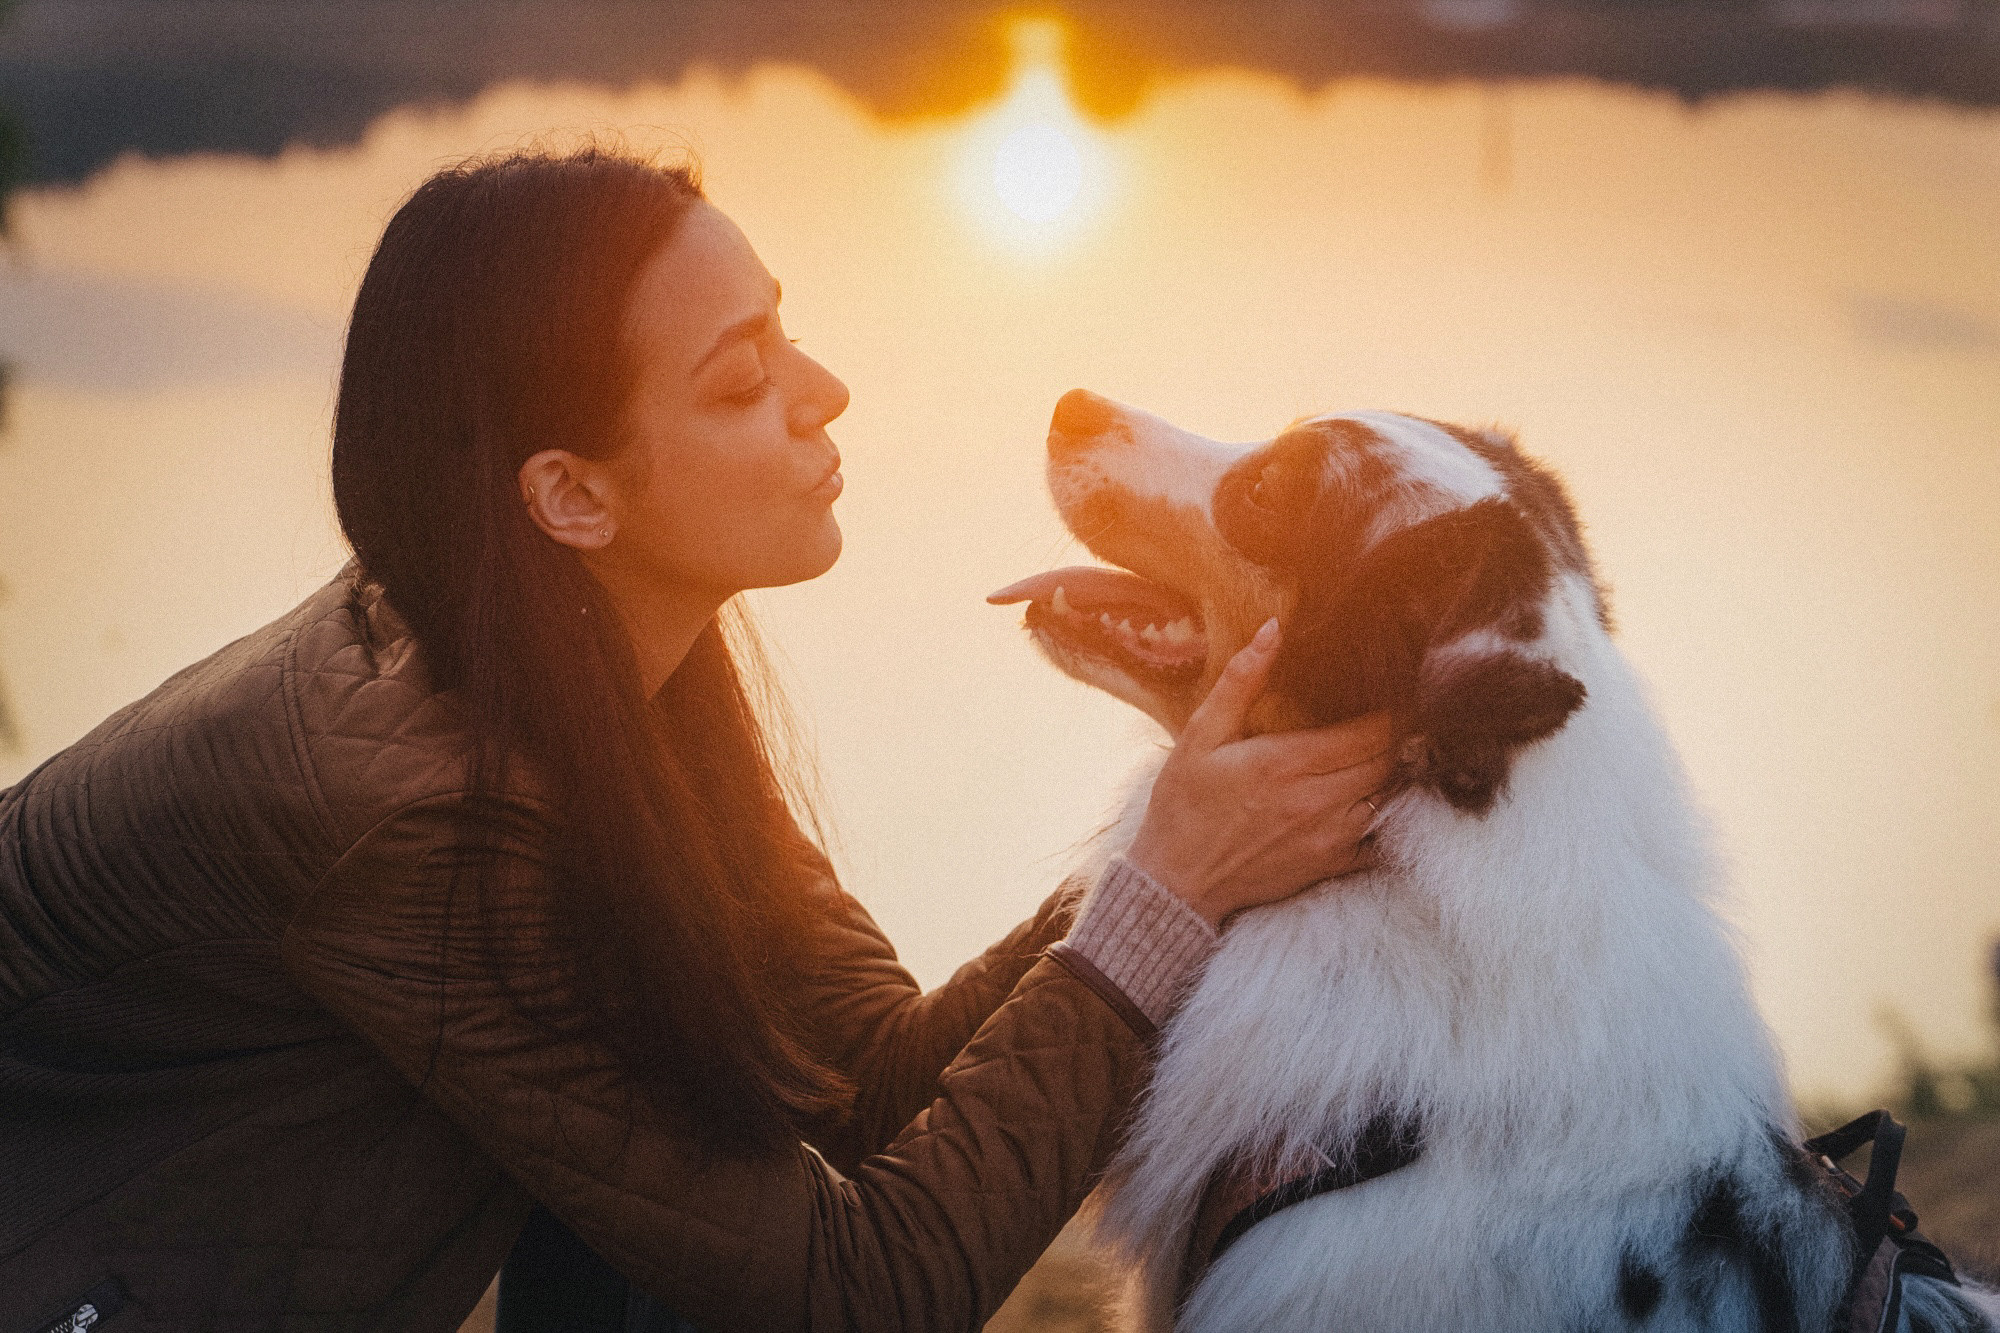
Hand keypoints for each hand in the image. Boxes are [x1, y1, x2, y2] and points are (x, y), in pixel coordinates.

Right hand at [1125, 619, 1396, 926]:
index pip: (1369, 731)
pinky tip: (1363, 800)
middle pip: (1385, 762)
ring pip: (1386, 797)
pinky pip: (1378, 838)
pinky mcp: (1329, 865)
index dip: (1388, 711)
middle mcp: (1316, 800)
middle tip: (1383, 721)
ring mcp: (1328, 837)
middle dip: (1391, 739)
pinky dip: (1380, 816)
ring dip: (1386, 775)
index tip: (1385, 695)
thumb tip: (1272, 630)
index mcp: (1286, 762)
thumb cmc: (1183, 805)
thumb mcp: (1201, 735)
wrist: (1176, 882)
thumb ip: (1240, 681)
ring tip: (1373, 756)